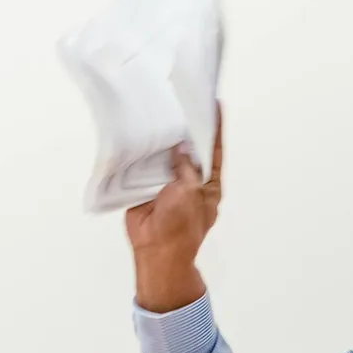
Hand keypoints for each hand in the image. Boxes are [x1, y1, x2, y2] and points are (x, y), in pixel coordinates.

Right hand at [127, 103, 222, 311]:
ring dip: (161, 139)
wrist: (157, 250)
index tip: (215, 104)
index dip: (215, 129)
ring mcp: (167, 183)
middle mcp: (189, 180)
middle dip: (183, 130)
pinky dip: (141, 152)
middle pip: (187, 150)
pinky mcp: (146, 186)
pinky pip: (144, 166)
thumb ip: (185, 168)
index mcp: (208, 183)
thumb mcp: (189, 193)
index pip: (213, 151)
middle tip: (178, 101)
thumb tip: (180, 147)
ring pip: (165, 156)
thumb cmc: (181, 226)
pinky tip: (137, 133)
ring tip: (156, 112)